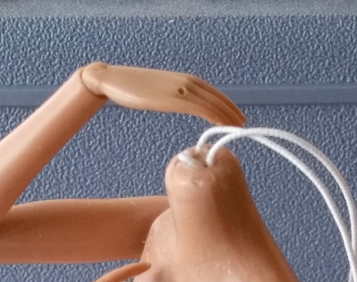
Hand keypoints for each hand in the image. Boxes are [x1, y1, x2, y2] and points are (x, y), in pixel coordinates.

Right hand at [80, 63, 244, 126]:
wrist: (113, 80)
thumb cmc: (132, 88)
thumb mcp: (158, 91)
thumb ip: (171, 95)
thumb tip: (177, 102)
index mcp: (182, 79)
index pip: (210, 91)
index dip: (225, 102)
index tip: (235, 113)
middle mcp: (185, 81)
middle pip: (215, 96)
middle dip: (230, 109)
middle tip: (243, 122)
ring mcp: (180, 88)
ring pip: (211, 102)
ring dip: (226, 114)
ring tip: (238, 125)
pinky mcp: (173, 96)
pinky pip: (199, 106)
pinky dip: (213, 114)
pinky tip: (221, 123)